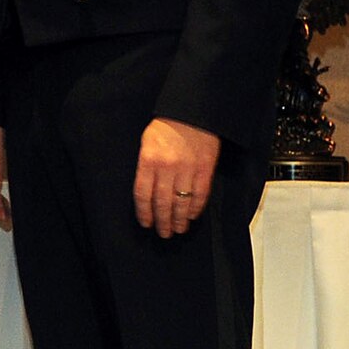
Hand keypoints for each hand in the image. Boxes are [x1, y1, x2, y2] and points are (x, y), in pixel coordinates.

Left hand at [134, 117, 219, 237]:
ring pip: (182, 202)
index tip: (146, 223)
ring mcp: (187, 169)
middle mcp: (167, 167)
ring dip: (179, 220)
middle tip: (163, 233)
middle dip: (162, 221)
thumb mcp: (147, 143)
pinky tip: (191, 216)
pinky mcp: (205, 169)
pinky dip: (195, 208)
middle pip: (162, 202)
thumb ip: (146, 167)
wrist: (192, 114)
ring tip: (177, 230)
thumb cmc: (166, 128)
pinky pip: (200, 194)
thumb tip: (146, 193)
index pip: (143, 194)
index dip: (144, 212)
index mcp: (148, 160)